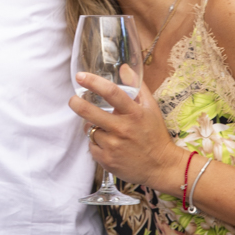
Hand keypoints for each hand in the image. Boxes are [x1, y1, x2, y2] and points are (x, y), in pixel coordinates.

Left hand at [68, 72, 186, 193]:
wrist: (161, 166)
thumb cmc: (155, 134)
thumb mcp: (151, 108)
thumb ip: (137, 86)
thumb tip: (124, 67)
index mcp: (134, 113)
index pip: (111, 92)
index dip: (93, 82)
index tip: (80, 76)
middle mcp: (122, 129)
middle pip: (90, 112)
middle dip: (76, 104)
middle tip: (73, 100)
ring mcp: (114, 146)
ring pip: (90, 130)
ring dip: (92, 126)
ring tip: (103, 128)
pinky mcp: (107, 160)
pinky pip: (92, 146)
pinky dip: (96, 143)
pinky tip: (108, 144)